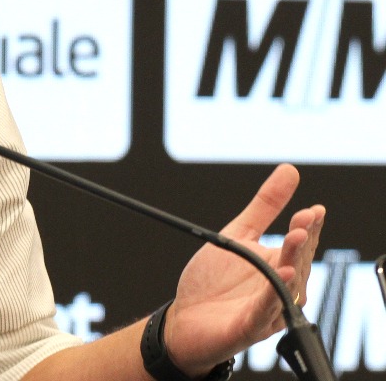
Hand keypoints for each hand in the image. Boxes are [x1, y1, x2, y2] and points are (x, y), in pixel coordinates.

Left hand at [164, 164, 324, 375]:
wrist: (184, 319)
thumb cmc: (212, 282)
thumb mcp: (237, 234)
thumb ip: (264, 207)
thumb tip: (289, 172)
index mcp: (279, 265)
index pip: (301, 243)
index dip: (309, 226)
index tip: (315, 208)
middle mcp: (280, 288)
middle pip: (298, 263)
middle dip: (302, 241)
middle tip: (304, 218)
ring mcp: (268, 309)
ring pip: (287, 286)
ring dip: (293, 262)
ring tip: (295, 238)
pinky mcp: (251, 326)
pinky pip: (266, 310)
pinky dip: (275, 293)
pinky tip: (283, 276)